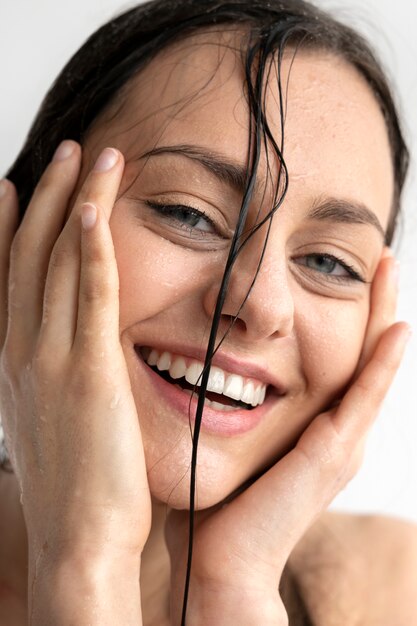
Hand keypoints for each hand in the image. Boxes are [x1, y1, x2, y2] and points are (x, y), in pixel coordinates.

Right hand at [0, 143, 149, 622]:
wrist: (78, 542)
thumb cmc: (73, 488)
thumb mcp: (49, 423)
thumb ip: (51, 381)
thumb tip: (63, 359)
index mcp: (13, 363)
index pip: (8, 279)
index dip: (9, 229)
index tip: (16, 187)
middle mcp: (21, 352)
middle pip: (31, 255)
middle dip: (48, 196)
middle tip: (68, 151)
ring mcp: (50, 359)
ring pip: (59, 262)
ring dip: (74, 201)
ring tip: (92, 156)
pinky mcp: (89, 373)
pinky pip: (89, 295)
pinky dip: (90, 247)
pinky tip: (95, 207)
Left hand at [166, 251, 410, 624]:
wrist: (220, 561)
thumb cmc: (214, 501)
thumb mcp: (219, 437)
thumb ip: (219, 403)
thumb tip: (194, 365)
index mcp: (311, 425)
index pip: (337, 355)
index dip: (347, 313)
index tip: (344, 269)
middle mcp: (334, 430)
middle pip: (364, 354)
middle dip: (373, 304)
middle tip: (382, 257)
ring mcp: (339, 442)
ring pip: (373, 367)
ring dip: (384, 317)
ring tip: (391, 271)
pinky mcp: (334, 454)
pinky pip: (364, 398)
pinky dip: (382, 363)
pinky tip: (395, 327)